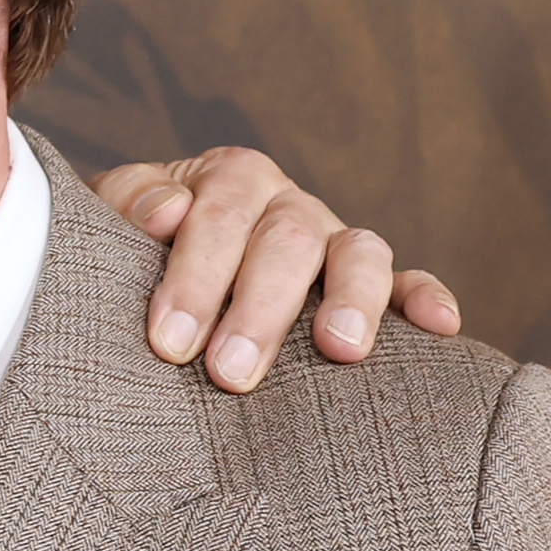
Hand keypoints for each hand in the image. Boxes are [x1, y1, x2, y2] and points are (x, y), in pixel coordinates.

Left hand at [89, 147, 460, 390]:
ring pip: (358, 253)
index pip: (219, 213)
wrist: (151, 262)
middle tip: (229, 373)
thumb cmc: (129, 248)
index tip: (169, 341)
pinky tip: (442, 327)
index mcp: (229, 178)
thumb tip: (168, 212)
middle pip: (288, 240)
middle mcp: (288, 203)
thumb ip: (128, 203)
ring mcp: (332, 241)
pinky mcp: (368, 283)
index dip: (196, 276)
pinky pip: (408, 282)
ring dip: (350, 300)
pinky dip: (426, 298)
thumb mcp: (109, 216)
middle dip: (258, 309)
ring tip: (338, 350)